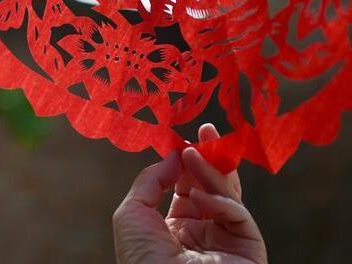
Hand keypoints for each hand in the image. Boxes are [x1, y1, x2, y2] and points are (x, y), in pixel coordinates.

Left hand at [113, 124, 266, 263]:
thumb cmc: (141, 260)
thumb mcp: (131, 213)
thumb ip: (151, 180)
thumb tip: (173, 153)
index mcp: (175, 227)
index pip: (186, 186)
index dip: (185, 161)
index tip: (183, 138)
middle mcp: (203, 232)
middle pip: (211, 186)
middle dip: (209, 157)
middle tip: (207, 129)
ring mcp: (227, 240)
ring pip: (227, 194)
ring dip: (212, 170)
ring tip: (195, 151)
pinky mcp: (249, 249)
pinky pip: (239, 214)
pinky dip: (221, 201)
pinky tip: (200, 196)